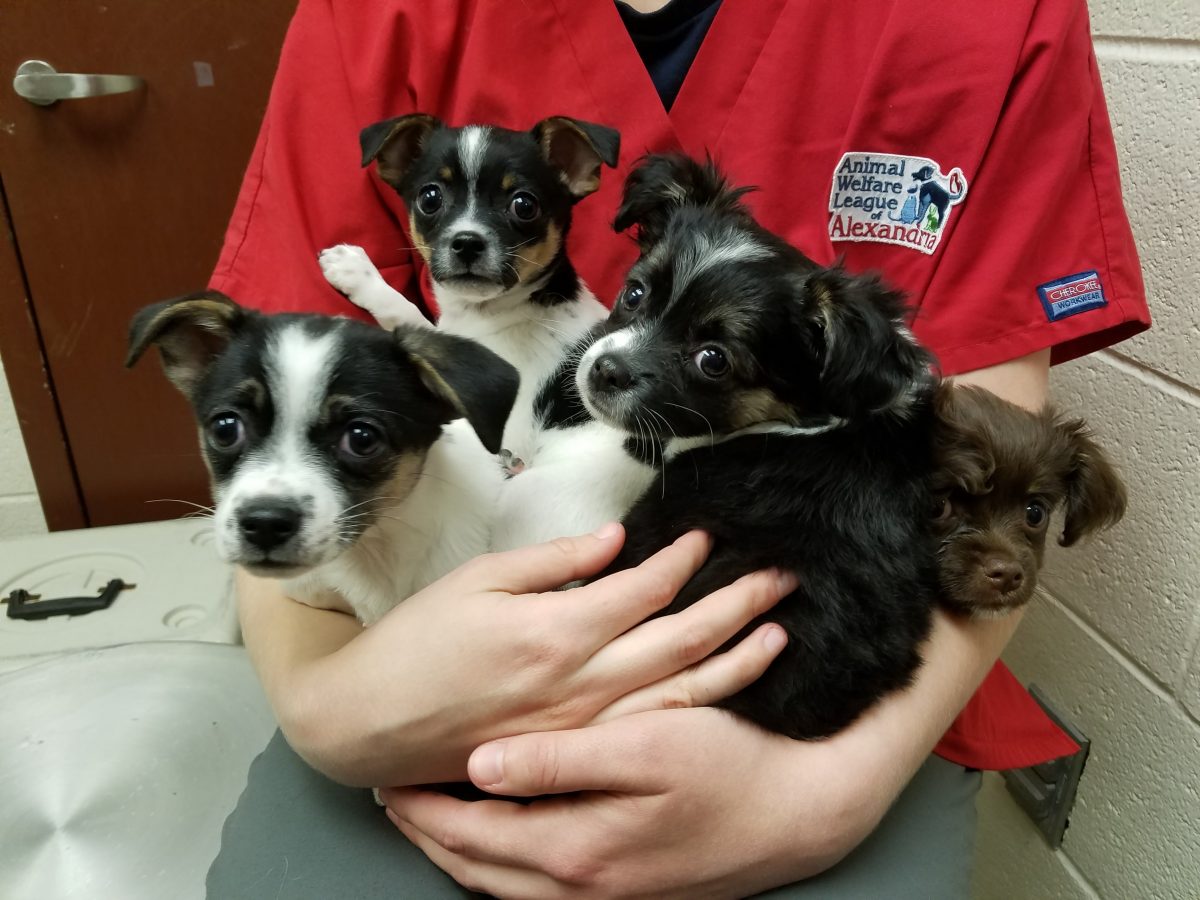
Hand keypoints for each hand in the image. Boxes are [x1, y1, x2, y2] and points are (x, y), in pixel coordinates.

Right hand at [284, 525, 792, 786]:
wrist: (372, 723)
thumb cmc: (417, 645)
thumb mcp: (478, 581)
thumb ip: (553, 560)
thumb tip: (612, 540)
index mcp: (555, 631)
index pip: (643, 590)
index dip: (682, 560)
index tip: (708, 537)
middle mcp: (580, 682)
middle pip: (680, 639)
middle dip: (736, 604)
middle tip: (780, 578)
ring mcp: (583, 724)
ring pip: (679, 691)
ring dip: (734, 660)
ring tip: (777, 633)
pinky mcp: (575, 750)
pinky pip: (650, 728)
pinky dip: (696, 708)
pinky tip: (725, 691)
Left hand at [382, 707, 887, 898]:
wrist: (799, 815)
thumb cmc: (729, 770)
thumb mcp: (647, 747)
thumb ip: (561, 760)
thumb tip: (480, 764)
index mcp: (577, 850)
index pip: (471, 836)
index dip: (425, 807)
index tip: (391, 778)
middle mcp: (583, 888)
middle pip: (477, 870)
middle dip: (430, 834)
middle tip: (396, 797)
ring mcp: (605, 897)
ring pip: (505, 886)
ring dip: (463, 850)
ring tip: (434, 814)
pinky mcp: (624, 891)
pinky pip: (538, 888)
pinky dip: (504, 863)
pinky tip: (503, 834)